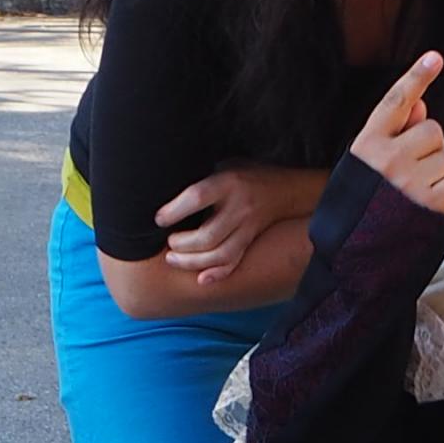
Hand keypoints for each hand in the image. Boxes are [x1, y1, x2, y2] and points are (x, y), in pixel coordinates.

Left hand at [155, 165, 301, 284]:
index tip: (158, 220)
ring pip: (220, 254)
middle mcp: (240, 207)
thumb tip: (165, 189)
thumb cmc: (245, 174)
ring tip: (173, 259)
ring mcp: (248, 227)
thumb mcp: (223, 164)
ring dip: (193, 262)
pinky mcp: (250, 241)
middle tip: (167, 243)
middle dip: (182, 244)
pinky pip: (234, 262)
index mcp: (229, 182)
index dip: (175, 211)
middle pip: (208, 235)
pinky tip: (201, 278)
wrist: (285, 189)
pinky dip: (217, 273)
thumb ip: (201, 177)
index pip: (198, 198)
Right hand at [349, 51, 443, 214]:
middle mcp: (387, 158)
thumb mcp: (366, 167)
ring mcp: (408, 181)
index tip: (436, 57)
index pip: (395, 102)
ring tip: (413, 195)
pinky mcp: (429, 204)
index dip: (416, 77)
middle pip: (432, 130)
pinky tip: (426, 207)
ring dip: (437, 173)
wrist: (353, 257)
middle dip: (428, 149)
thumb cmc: (362, 205)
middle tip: (409, 173)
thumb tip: (421, 105)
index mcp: (366, 145)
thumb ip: (392, 135)